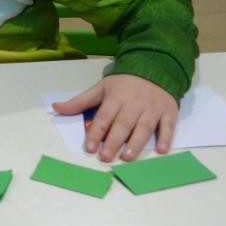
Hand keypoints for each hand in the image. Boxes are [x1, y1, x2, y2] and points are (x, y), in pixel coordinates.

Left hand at [52, 74, 178, 161]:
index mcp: (116, 98)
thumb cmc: (124, 84)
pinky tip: (162, 150)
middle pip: (123, 124)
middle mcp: (134, 103)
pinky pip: (168, 125)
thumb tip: (56, 108)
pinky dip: (166, 138)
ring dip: (137, 143)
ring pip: (144, 126)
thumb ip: (80, 102)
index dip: (96, 132)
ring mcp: (152, 108)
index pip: (104, 117)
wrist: (154, 68)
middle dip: (114, 141)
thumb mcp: (100, 88)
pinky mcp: (169, 112)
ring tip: (127, 157)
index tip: (90, 147)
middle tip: (105, 157)